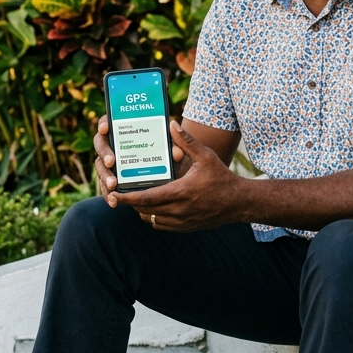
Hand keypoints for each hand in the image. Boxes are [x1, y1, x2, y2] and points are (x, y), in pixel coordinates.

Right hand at [93, 115, 190, 206]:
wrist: (169, 177)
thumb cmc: (168, 158)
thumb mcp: (172, 153)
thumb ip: (174, 150)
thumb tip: (176, 152)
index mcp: (125, 131)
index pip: (109, 122)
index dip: (104, 123)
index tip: (106, 128)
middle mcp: (113, 145)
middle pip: (100, 144)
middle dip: (104, 152)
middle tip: (111, 161)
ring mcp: (110, 163)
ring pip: (100, 167)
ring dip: (105, 176)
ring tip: (113, 185)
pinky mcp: (111, 180)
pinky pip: (105, 186)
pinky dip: (108, 194)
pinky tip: (114, 202)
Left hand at [111, 121, 244, 231]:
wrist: (238, 202)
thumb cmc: (221, 177)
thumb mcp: (205, 156)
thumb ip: (186, 141)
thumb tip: (171, 124)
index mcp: (180, 192)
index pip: (146, 198)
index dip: (127, 197)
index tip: (114, 194)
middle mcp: (179, 210)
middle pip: (145, 210)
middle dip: (130, 203)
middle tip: (120, 193)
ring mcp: (182, 221)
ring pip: (152, 219)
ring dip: (142, 210)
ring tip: (135, 198)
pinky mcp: (186, 227)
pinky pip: (162, 225)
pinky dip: (153, 217)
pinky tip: (152, 206)